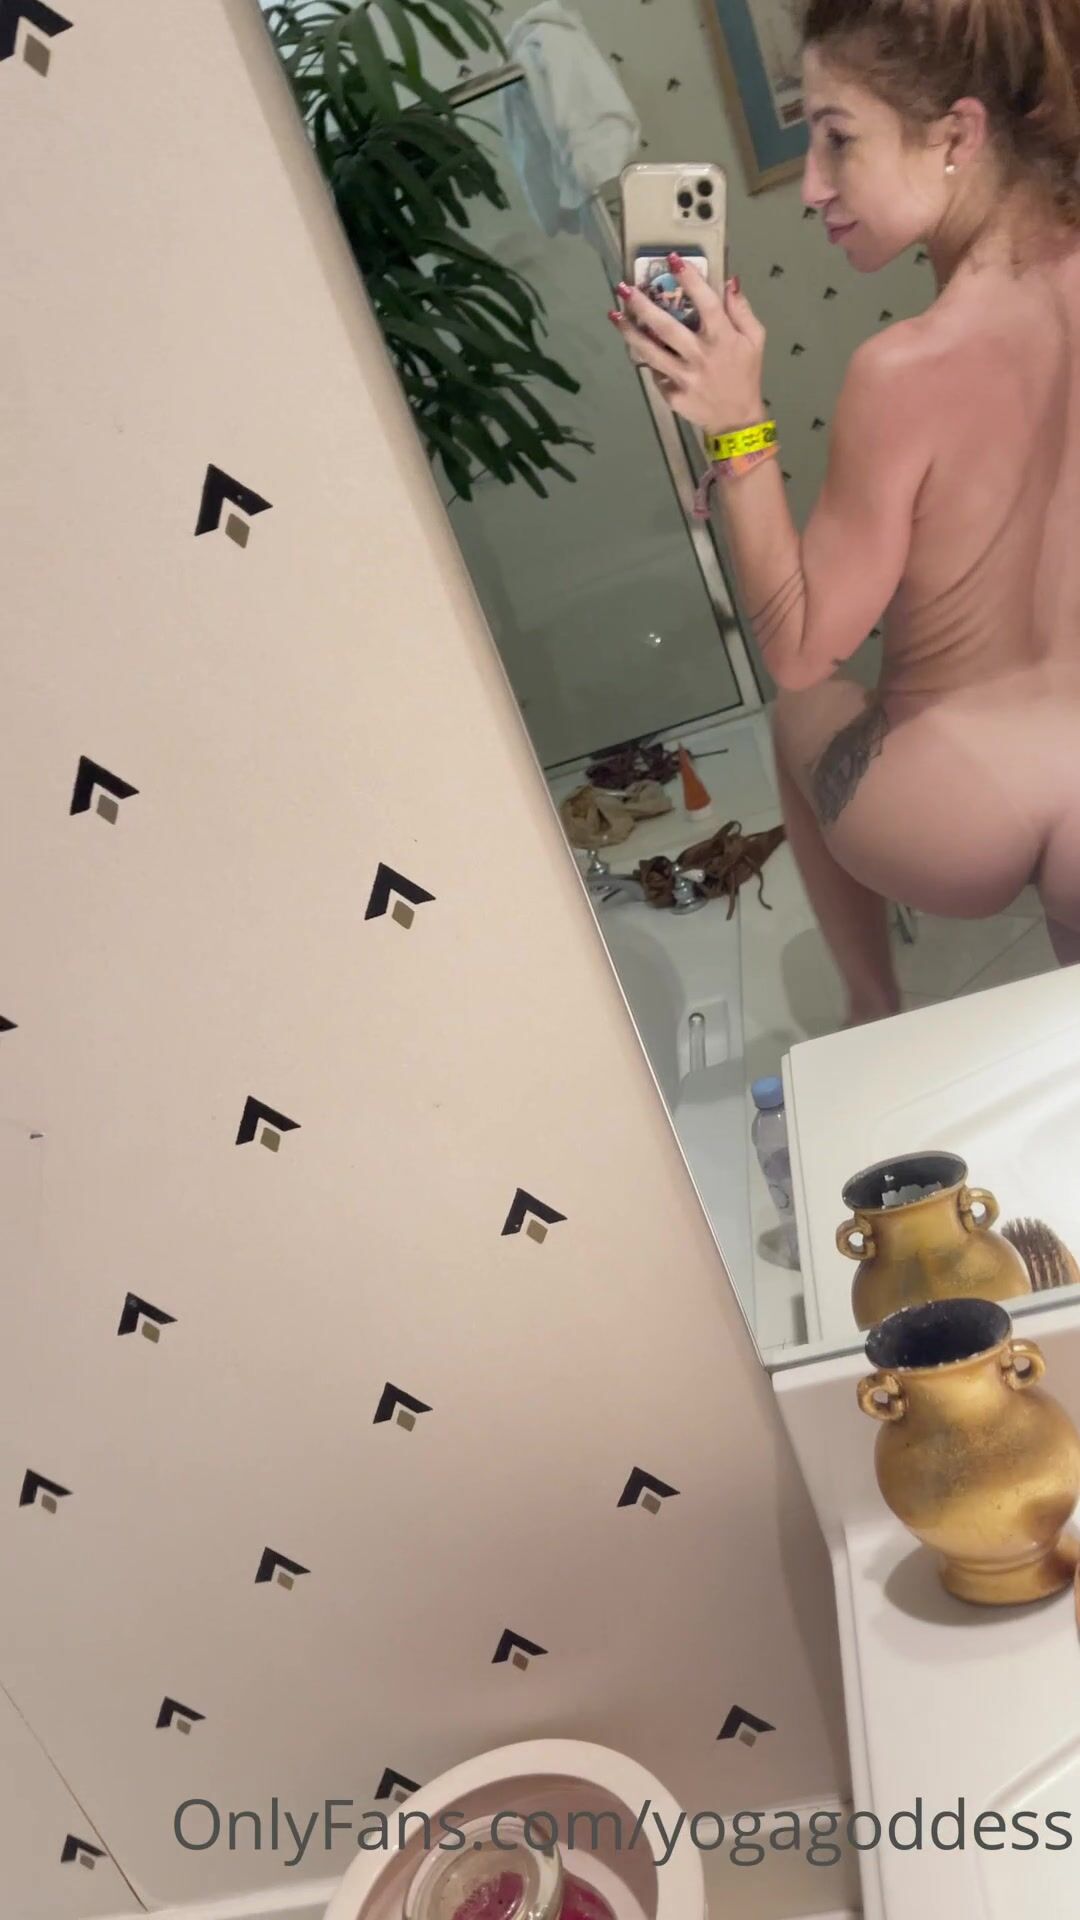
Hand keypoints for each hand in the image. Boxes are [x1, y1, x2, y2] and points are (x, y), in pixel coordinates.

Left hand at [610, 256, 765, 433]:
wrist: (736, 419)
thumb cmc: (745, 374)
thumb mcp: (755, 340)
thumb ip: (741, 310)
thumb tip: (729, 280)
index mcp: (722, 338)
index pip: (706, 302)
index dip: (689, 279)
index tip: (672, 260)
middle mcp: (700, 356)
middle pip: (666, 327)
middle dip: (642, 305)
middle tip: (623, 288)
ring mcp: (684, 377)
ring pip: (650, 351)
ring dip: (629, 332)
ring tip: (614, 315)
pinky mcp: (672, 394)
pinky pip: (655, 372)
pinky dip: (644, 358)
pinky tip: (633, 344)